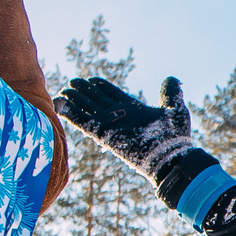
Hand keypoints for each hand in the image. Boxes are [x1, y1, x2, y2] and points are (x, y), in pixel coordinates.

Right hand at [56, 74, 209, 188]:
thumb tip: (171, 78)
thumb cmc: (176, 137)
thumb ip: (170, 92)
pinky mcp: (104, 134)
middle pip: (96, 100)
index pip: (111, 94)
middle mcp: (119, 116)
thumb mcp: (174, 109)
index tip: (90, 80)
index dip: (100, 86)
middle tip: (71, 84)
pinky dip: (70, 113)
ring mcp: (110, 124)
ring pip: (87, 109)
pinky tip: (59, 104)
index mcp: (132, 108)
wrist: (172, 157)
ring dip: (73, 101)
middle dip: (83, 92)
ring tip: (61, 92)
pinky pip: (83, 121)